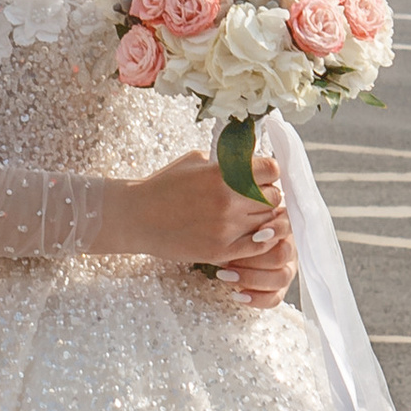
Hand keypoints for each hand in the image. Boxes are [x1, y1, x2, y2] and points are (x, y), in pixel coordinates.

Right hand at [103, 146, 289, 286]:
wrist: (137, 217)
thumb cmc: (164, 185)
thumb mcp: (194, 161)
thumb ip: (226, 161)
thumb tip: (251, 159)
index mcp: (222, 173)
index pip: (272, 170)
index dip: (269, 173)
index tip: (262, 176)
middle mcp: (228, 199)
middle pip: (274, 197)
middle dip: (267, 196)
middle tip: (256, 198)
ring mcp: (226, 228)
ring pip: (269, 222)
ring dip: (263, 218)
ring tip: (248, 215)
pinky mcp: (221, 250)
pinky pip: (259, 246)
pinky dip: (260, 239)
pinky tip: (249, 233)